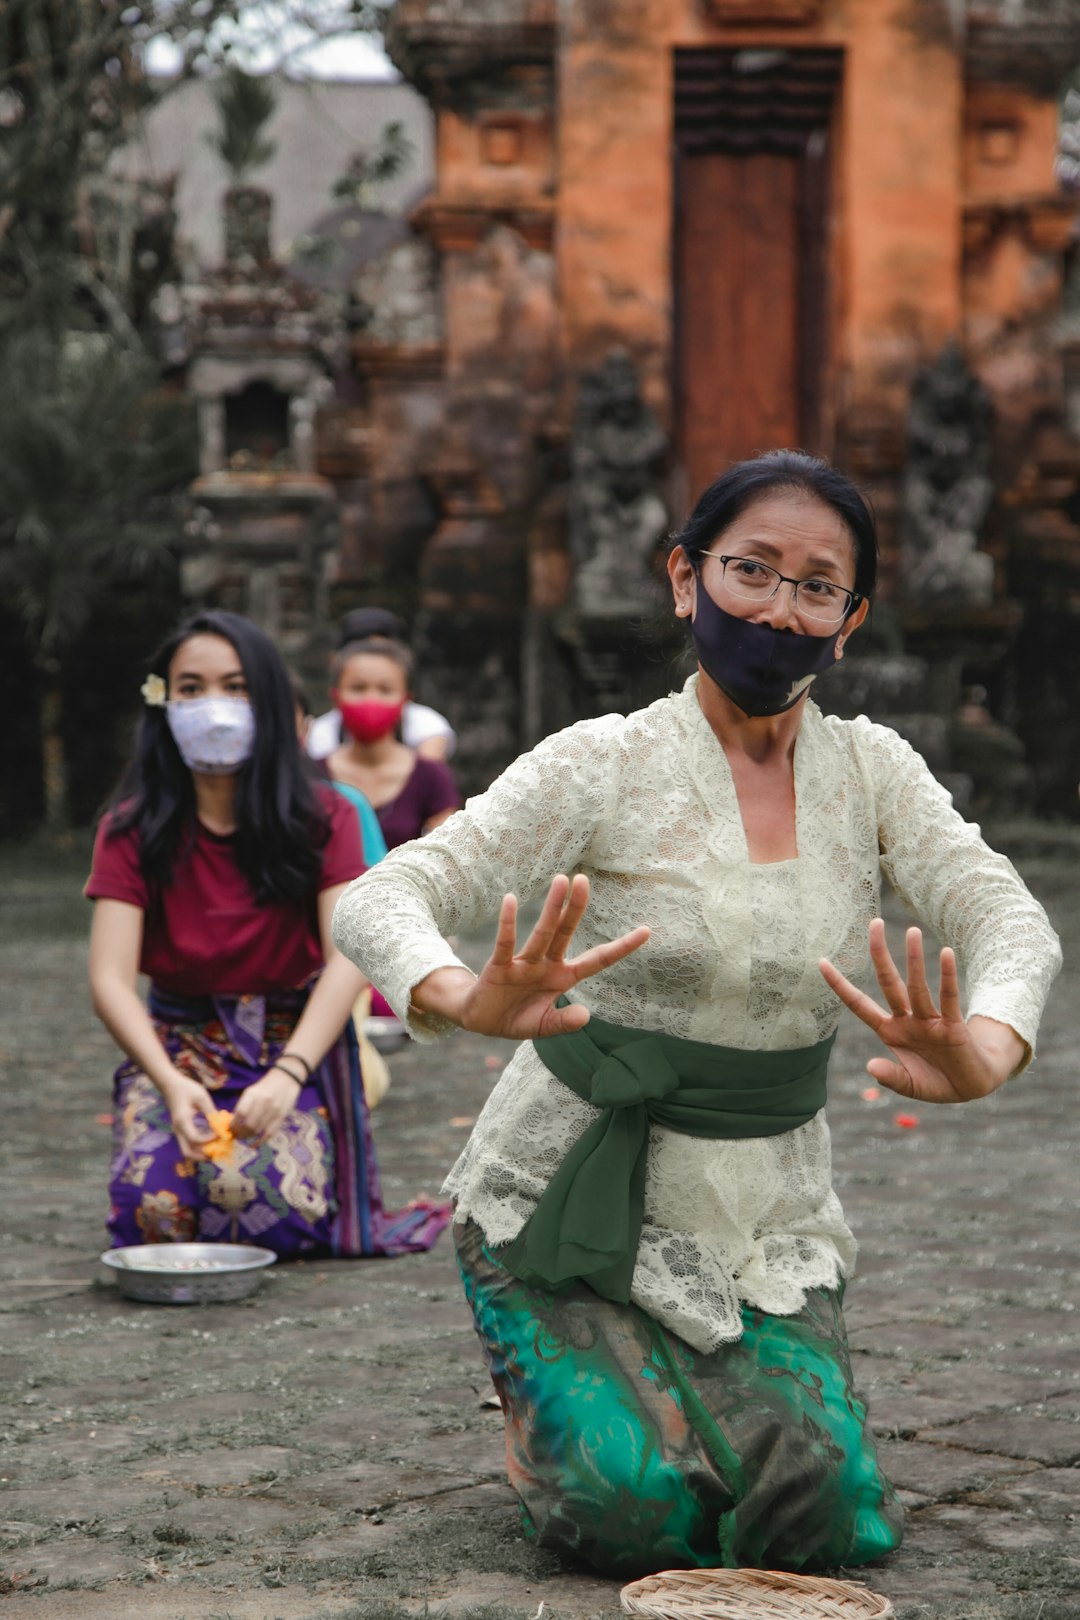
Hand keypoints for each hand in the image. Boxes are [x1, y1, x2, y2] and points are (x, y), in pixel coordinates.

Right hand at [160, 1070, 217, 1158]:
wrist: (171, 1085)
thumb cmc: (187, 1089)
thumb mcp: (201, 1097)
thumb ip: (211, 1112)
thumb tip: (221, 1126)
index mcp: (183, 1121)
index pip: (195, 1139)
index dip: (209, 1140)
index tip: (221, 1134)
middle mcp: (178, 1130)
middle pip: (187, 1153)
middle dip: (203, 1156)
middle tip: (218, 1153)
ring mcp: (178, 1131)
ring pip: (187, 1150)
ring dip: (201, 1153)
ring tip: (216, 1149)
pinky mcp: (181, 1130)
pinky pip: (189, 1144)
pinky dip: (199, 1147)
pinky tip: (211, 1141)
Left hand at [231, 1068, 300, 1143]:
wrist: (286, 1078)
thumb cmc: (265, 1086)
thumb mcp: (251, 1091)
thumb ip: (243, 1106)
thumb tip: (233, 1124)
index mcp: (253, 1094)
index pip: (240, 1113)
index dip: (234, 1125)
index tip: (230, 1129)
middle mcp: (264, 1101)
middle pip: (248, 1124)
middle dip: (240, 1133)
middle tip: (237, 1135)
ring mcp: (274, 1110)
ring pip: (258, 1130)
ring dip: (248, 1137)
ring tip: (244, 1137)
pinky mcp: (282, 1116)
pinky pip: (270, 1133)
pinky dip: (261, 1141)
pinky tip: (254, 1145)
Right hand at [452, 873, 649, 1039]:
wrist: (480, 1022)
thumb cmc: (515, 1018)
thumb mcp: (543, 1027)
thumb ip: (563, 1023)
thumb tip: (586, 1015)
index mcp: (562, 978)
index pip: (597, 960)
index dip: (621, 947)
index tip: (647, 931)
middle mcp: (546, 965)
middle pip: (565, 932)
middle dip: (576, 908)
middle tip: (584, 880)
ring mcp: (524, 964)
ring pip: (542, 933)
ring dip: (552, 907)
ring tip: (562, 880)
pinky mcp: (500, 967)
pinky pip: (506, 943)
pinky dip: (507, 923)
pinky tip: (510, 900)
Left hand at [819, 918, 1023, 1103]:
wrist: (972, 1087)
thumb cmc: (937, 1081)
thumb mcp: (910, 1085)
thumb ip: (891, 1077)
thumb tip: (870, 1067)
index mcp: (890, 1032)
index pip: (859, 1005)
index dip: (840, 986)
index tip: (820, 961)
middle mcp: (907, 1021)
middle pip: (889, 983)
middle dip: (880, 955)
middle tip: (874, 923)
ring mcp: (930, 1021)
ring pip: (917, 986)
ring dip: (914, 960)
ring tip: (912, 931)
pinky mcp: (953, 1027)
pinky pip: (948, 998)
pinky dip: (947, 977)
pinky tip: (944, 953)